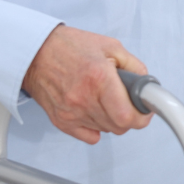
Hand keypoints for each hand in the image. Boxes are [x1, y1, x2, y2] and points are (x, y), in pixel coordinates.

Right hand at [21, 26, 151, 144]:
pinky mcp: (61, 121)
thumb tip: (146, 85)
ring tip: (106, 100)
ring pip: (106, 131)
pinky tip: (94, 111)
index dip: (141, 117)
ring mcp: (71, 112)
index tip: (144, 111)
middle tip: (126, 101)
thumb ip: (134, 66)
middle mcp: (84, 98)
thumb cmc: (70, 47)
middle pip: (119, 127)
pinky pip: (89, 137)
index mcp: (99, 79)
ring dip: (112, 119)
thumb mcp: (110, 46)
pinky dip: (96, 128)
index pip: (127, 116)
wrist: (36, 53)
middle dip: (129, 116)